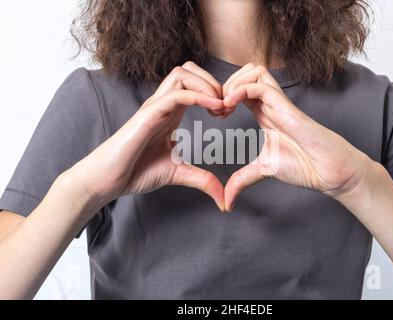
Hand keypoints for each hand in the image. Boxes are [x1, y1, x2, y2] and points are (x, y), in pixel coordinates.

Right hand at [68, 62, 225, 210]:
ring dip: (207, 86)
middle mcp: (163, 104)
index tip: (227, 114)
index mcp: (171, 113)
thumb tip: (222, 198)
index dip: (216, 93)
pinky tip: (214, 109)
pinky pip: (176, 94)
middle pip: (190, 69)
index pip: (195, 84)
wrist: (107, 180)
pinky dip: (199, 96)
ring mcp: (155, 107)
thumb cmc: (136, 172)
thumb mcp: (178, 174)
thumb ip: (202, 180)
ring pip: (183, 73)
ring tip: (219, 108)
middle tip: (225, 107)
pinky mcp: (148, 115)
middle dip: (213, 82)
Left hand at [222, 64, 373, 210]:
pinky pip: (261, 85)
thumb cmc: (303, 166)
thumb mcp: (262, 170)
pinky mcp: (287, 108)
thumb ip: (242, 180)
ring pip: (254, 71)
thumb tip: (226, 201)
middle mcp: (271, 104)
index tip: (215, 115)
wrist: (328, 172)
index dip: (224, 95)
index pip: (241, 88)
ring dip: (234, 83)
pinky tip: (231, 106)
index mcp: (264, 113)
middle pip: (247, 71)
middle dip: (226, 84)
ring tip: (225, 105)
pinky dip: (241, 90)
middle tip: (218, 108)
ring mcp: (279, 104)